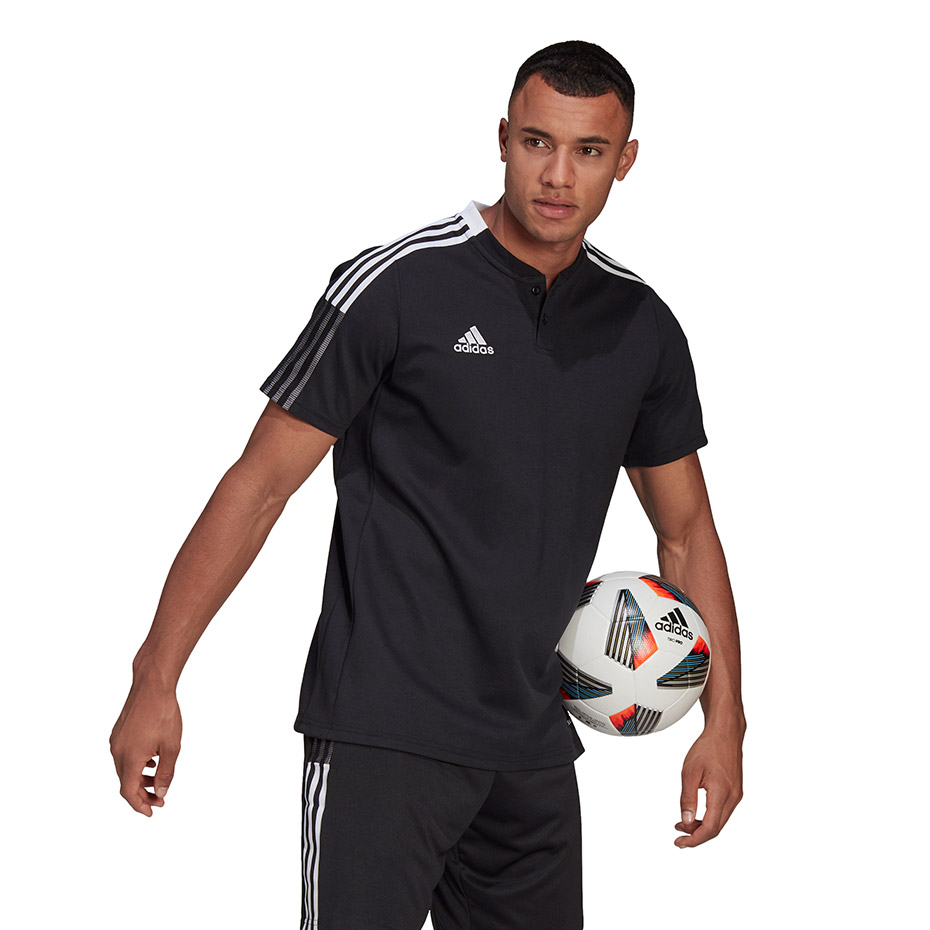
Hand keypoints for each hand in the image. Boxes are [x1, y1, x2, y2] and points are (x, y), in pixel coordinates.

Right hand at [109, 684, 181, 815]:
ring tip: (159, 779)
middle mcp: (117, 751)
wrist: (152, 684)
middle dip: (143, 793)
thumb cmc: (164, 713)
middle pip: (126, 782)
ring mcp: (116, 741)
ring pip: (125, 769)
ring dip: (140, 778)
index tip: (152, 812)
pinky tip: (152, 761)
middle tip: (161, 799)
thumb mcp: (171, 747)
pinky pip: (124, 755)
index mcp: (129, 758)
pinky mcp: (118, 732)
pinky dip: (137, 764)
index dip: (139, 805)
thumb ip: (166, 773)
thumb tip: (161, 793)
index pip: (128, 792)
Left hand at [675, 725, 742, 847]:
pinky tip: (697, 814)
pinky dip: (709, 818)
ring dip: (702, 827)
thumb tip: (685, 821)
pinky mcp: (735, 792)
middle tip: (679, 837)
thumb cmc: (708, 747)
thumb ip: (687, 798)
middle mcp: (733, 798)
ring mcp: (736, 795)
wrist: (725, 733)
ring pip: (720, 821)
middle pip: (716, 829)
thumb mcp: (690, 771)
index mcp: (722, 793)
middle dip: (696, 836)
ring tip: (683, 824)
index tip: (680, 842)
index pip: (710, 828)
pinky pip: (722, 812)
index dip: (694, 839)